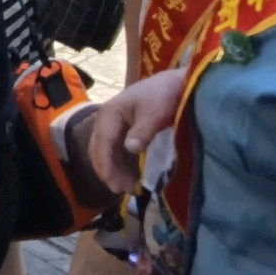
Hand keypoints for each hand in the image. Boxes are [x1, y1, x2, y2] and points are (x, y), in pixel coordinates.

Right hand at [88, 69, 186, 193]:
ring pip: (105, 152)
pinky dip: (120, 165)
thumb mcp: (155, 113)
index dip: (106, 165)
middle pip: (99, 149)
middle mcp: (106, 120)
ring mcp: (113, 126)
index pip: (102, 143)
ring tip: (128, 187)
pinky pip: (115, 151)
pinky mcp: (123, 131)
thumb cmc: (164, 95)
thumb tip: (130, 149)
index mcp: (110, 114)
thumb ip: (142, 131)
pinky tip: (130, 176)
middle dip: (107, 171)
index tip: (114, 184)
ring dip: (114, 170)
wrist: (175, 84)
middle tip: (121, 190)